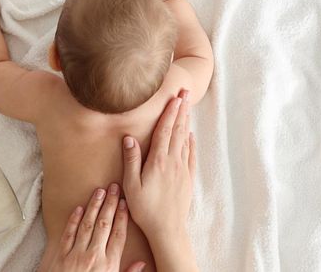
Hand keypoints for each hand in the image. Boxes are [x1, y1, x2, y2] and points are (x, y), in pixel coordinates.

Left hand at [47, 184, 145, 271]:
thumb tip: (142, 263)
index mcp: (108, 265)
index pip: (118, 235)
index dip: (123, 217)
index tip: (126, 203)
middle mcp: (93, 256)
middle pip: (104, 225)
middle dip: (110, 204)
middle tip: (114, 188)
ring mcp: (75, 255)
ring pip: (86, 225)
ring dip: (94, 206)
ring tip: (99, 191)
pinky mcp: (60, 256)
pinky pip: (68, 234)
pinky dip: (73, 220)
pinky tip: (79, 208)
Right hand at [122, 90, 195, 241]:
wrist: (167, 229)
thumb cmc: (145, 208)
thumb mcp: (131, 185)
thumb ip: (131, 160)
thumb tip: (129, 137)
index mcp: (158, 160)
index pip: (165, 130)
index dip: (170, 112)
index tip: (174, 97)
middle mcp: (173, 161)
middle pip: (178, 129)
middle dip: (182, 109)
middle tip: (186, 92)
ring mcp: (182, 169)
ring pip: (185, 139)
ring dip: (186, 121)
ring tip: (188, 106)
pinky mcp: (187, 178)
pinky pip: (190, 155)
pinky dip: (191, 142)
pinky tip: (191, 135)